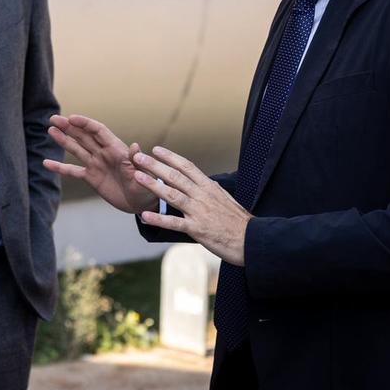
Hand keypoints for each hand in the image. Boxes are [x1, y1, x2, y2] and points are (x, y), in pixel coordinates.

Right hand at [43, 114, 155, 213]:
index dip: (85, 124)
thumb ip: (137, 160)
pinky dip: (60, 167)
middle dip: (69, 127)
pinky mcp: (91, 177)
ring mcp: (96, 164)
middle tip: (53, 119)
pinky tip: (46, 163)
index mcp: (116, 149)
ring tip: (50, 130)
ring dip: (63, 140)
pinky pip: (72, 171)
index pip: (98, 131)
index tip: (71, 118)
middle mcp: (103, 153)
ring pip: (76, 149)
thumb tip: (135, 146)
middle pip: (83, 136)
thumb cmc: (146, 186)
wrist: (141, 203)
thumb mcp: (144, 173)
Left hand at [133, 146, 249, 265]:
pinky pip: (174, 223)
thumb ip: (212, 190)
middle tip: (137, 156)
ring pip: (172, 195)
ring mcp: (199, 212)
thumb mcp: (226, 199)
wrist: (253, 240)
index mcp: (209, 187)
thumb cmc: (239, 222)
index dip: (171, 157)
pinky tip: (144, 215)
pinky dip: (158, 219)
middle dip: (155, 165)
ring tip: (136, 176)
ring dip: (153, 185)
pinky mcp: (197, 229)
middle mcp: (202, 196)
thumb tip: (205, 181)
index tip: (156, 149)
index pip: (187, 167)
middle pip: (175, 176)